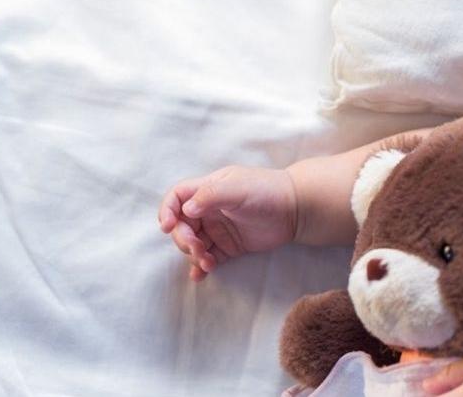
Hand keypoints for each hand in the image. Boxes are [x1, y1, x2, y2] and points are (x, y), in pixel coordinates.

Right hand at [158, 165, 297, 280]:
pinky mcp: (229, 247)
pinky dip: (201, 267)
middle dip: (184, 239)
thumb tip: (186, 210)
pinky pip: (209, 258)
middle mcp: (209, 210)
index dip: (167, 210)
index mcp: (208, 190)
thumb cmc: (266, 191)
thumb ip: (210, 195)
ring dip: (194, 255)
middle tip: (197, 248)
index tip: (167, 226)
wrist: (296, 210)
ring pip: (194, 244)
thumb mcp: (237, 188)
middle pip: (182, 225)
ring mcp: (219, 229)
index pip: (177, 197)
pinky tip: (201, 275)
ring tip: (208, 262)